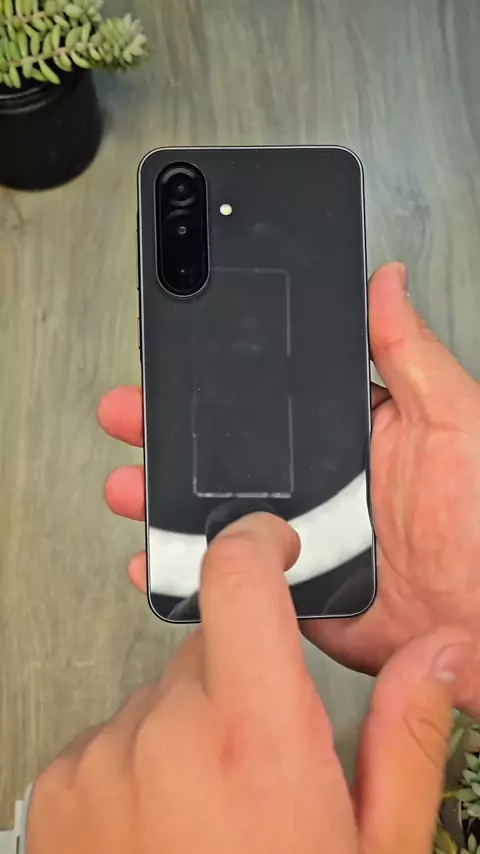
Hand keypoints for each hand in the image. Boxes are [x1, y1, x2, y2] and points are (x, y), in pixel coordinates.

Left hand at [27, 511, 469, 853]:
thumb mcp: (379, 851)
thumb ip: (408, 735)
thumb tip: (438, 653)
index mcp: (255, 736)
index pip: (239, 579)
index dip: (255, 542)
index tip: (269, 542)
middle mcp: (165, 733)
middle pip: (205, 654)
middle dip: (236, 688)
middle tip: (259, 770)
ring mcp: (101, 761)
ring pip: (157, 705)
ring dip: (184, 739)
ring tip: (209, 825)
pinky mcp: (57, 791)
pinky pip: (109, 745)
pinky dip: (136, 773)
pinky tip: (161, 842)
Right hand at [98, 262, 479, 716]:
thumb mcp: (455, 422)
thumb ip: (412, 356)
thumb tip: (387, 285)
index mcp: (356, 436)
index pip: (275, 399)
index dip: (222, 382)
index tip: (177, 366)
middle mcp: (326, 486)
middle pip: (235, 454)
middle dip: (174, 436)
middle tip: (132, 417)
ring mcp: (307, 538)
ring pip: (224, 514)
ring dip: (170, 502)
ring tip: (131, 487)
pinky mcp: (298, 590)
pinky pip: (238, 579)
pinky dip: (194, 572)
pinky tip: (161, 561)